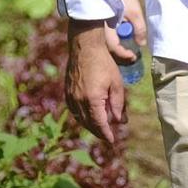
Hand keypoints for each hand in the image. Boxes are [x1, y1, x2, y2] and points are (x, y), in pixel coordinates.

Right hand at [66, 19, 127, 145]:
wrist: (85, 47)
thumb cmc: (104, 63)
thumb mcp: (117, 84)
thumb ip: (118, 104)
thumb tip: (120, 121)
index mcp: (92, 100)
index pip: (100, 123)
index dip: (106, 133)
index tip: (112, 141)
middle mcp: (79, 101)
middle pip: (89, 123)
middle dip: (98, 131)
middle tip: (107, 136)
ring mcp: (71, 96)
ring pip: (79, 118)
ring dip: (89, 125)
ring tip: (99, 128)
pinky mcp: (67, 91)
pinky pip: (73, 110)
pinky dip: (81, 116)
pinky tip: (87, 116)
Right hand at [103, 0, 146, 64]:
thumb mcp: (135, 13)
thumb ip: (139, 29)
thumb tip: (141, 44)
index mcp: (106, 27)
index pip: (113, 47)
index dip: (124, 54)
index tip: (133, 56)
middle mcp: (99, 29)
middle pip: (108, 48)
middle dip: (120, 54)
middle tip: (131, 56)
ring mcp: (98, 26)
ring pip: (107, 43)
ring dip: (117, 47)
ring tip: (127, 48)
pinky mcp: (99, 23)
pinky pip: (106, 36)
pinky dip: (114, 39)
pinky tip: (121, 37)